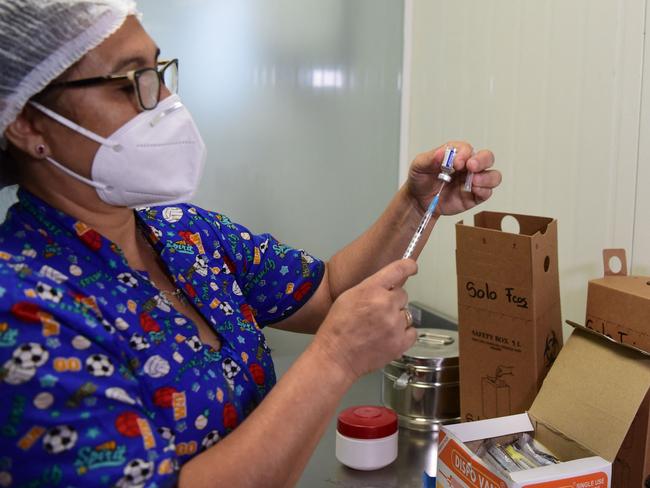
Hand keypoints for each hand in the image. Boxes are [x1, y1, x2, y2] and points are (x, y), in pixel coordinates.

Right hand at [313, 259, 417, 381]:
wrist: (335, 357)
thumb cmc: (337, 328)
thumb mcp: (348, 297)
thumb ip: (370, 288)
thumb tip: (388, 285)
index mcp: (370, 289)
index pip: (398, 269)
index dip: (408, 266)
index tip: (412, 267)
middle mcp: (385, 303)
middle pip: (402, 295)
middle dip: (392, 302)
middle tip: (377, 313)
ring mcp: (394, 324)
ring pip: (407, 314)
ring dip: (397, 319)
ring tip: (380, 328)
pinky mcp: (400, 342)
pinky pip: (412, 332)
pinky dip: (403, 334)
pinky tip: (388, 337)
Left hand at [407, 141, 500, 215]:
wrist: (418, 200)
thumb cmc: (421, 179)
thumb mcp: (419, 165)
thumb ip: (430, 158)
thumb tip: (441, 153)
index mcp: (456, 155)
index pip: (467, 149)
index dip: (464, 154)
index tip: (455, 163)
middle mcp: (468, 166)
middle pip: (487, 157)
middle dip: (482, 160)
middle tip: (471, 166)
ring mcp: (473, 181)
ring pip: (493, 175)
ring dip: (486, 177)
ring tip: (473, 182)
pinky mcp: (474, 196)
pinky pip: (487, 192)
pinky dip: (484, 190)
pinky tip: (473, 190)